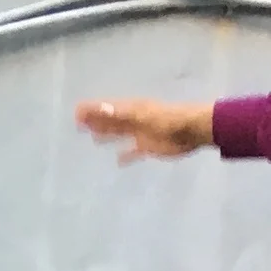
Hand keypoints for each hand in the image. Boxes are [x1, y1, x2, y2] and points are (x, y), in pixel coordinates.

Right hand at [75, 97, 214, 163]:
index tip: (76, 111)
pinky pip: (134, 152)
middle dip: (96, 121)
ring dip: (107, 135)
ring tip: (93, 137)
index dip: (92, 109)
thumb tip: (99, 110)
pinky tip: (119, 161)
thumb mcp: (141, 115)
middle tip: (78, 123)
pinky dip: (126, 155)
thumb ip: (120, 114)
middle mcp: (134, 120)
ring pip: (120, 134)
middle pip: (111, 120)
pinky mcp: (149, 146)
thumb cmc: (169, 120)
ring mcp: (141, 133)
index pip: (107, 109)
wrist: (193, 129)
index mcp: (132, 110)